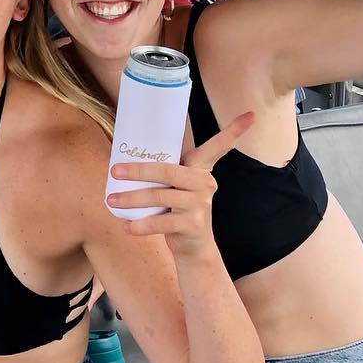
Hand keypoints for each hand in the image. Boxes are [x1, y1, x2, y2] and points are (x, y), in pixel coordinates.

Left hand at [106, 111, 254, 260]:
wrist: (192, 248)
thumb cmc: (177, 210)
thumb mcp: (174, 187)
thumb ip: (161, 172)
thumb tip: (120, 157)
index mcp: (200, 169)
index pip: (218, 146)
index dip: (234, 130)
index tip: (250, 114)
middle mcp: (204, 183)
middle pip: (167, 170)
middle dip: (138, 170)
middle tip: (114, 171)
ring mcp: (201, 203)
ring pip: (159, 196)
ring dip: (131, 199)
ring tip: (112, 201)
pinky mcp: (193, 224)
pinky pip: (162, 222)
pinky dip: (141, 225)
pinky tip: (127, 226)